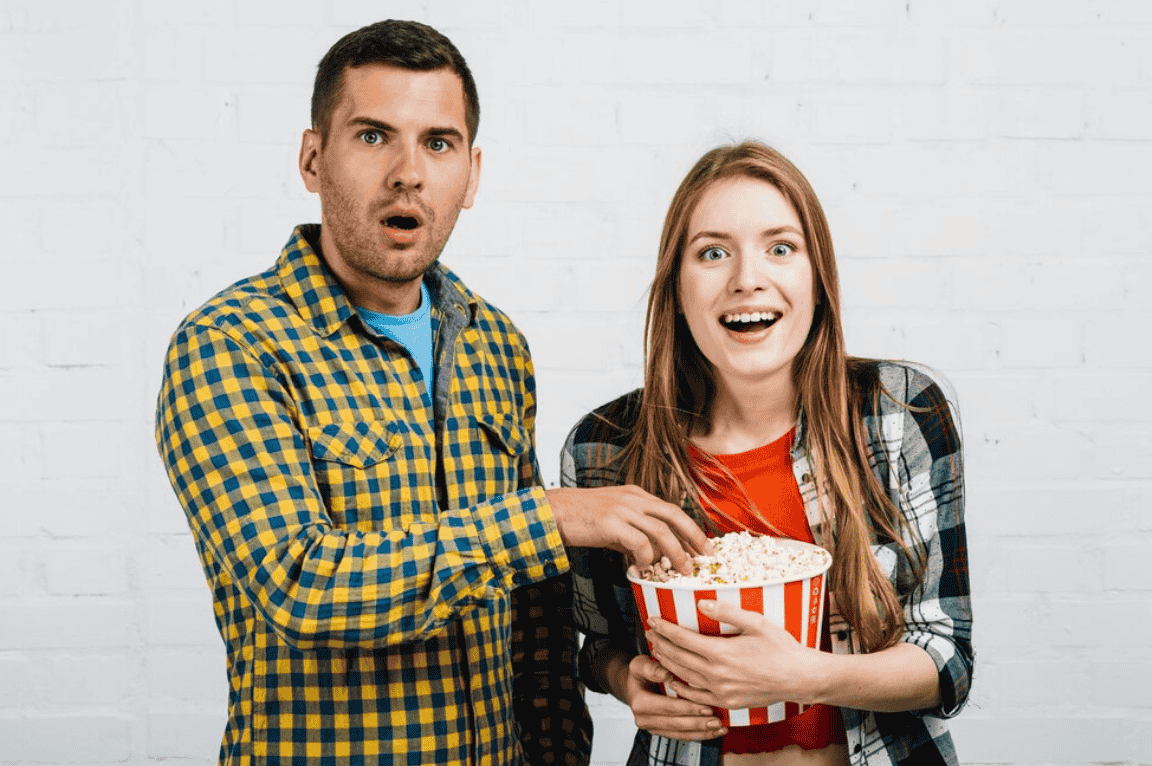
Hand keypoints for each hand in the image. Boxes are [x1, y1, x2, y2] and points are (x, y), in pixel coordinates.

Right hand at [545, 485, 710, 573]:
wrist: (551, 512)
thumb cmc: (580, 518)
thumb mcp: (612, 519)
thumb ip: (633, 531)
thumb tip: (651, 553)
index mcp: (636, 494)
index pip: (672, 509)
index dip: (691, 528)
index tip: (703, 546)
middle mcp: (633, 498)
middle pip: (674, 515)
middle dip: (694, 537)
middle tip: (704, 558)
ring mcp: (622, 509)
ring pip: (661, 530)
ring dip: (675, 552)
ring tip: (681, 570)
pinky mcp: (610, 523)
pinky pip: (638, 542)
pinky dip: (646, 557)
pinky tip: (643, 568)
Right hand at [622, 654, 726, 740]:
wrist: (633, 688)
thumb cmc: (639, 674)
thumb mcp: (640, 664)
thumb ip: (651, 668)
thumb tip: (666, 674)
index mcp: (639, 703)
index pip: (668, 707)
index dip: (688, 708)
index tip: (706, 707)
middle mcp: (644, 719)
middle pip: (676, 724)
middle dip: (698, 723)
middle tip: (717, 721)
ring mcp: (653, 728)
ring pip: (680, 734)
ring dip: (701, 733)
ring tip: (719, 728)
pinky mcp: (662, 732)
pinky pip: (681, 736)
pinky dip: (698, 735)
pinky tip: (713, 732)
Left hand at [646, 599, 819, 710]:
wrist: (799, 677)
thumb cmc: (781, 647)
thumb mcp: (756, 622)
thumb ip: (727, 612)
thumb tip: (701, 603)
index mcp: (721, 652)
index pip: (682, 639)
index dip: (664, 628)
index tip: (652, 619)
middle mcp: (717, 674)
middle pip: (678, 657)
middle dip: (660, 643)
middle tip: (649, 633)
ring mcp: (721, 691)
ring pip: (684, 676)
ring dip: (667, 662)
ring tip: (656, 650)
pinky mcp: (728, 702)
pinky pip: (697, 697)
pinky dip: (682, 688)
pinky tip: (674, 680)